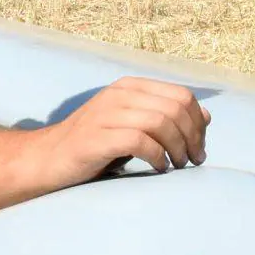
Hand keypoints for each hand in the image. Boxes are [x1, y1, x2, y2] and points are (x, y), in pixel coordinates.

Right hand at [32, 77, 210, 185]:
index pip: (181, 95)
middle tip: (193, 160)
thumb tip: (206, 116)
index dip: (198, 122)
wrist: (48, 159)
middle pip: (175, 108)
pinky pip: (140, 141)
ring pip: (161, 123)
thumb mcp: (134, 125)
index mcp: (130, 87)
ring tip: (177, 165)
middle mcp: (119, 94)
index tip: (199, 147)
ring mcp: (105, 113)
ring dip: (177, 148)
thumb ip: (166, 118)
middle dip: (192, 137)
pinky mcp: (96, 137)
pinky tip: (158, 168)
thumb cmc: (95, 145)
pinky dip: (157, 156)